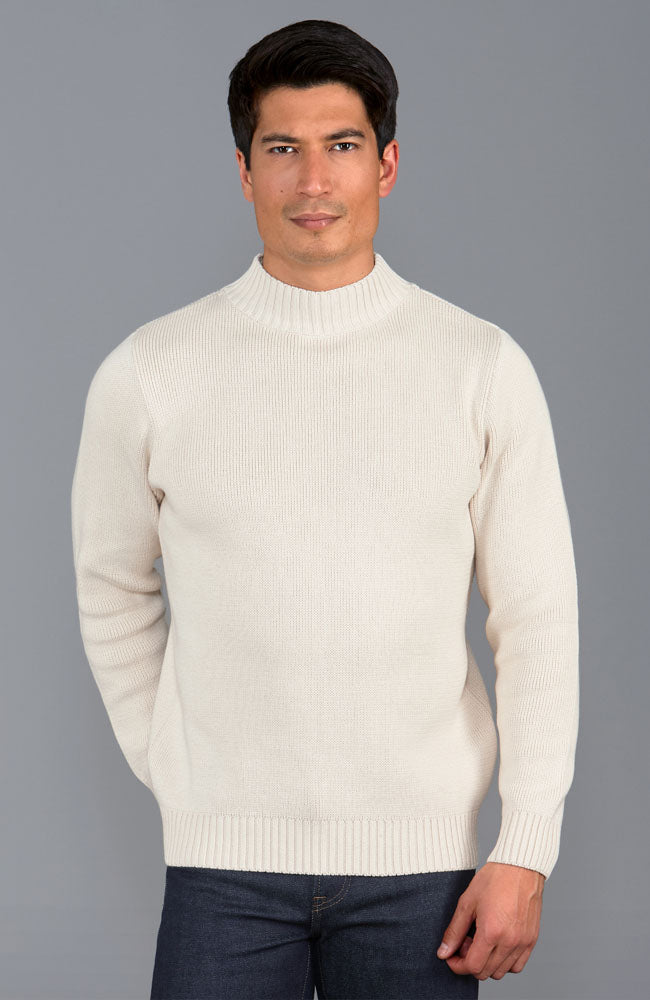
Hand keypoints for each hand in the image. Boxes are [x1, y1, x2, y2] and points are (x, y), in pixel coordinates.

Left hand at [436, 862, 545, 980]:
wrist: (520, 866)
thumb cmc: (494, 879)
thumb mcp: (467, 902)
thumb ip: (454, 931)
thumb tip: (444, 952)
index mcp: (492, 932)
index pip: (472, 967)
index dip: (457, 965)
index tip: (452, 956)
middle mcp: (510, 941)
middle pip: (485, 972)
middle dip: (470, 962)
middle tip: (466, 941)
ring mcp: (523, 943)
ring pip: (501, 972)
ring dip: (487, 963)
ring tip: (482, 940)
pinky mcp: (532, 940)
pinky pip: (517, 966)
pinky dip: (505, 962)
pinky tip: (497, 944)